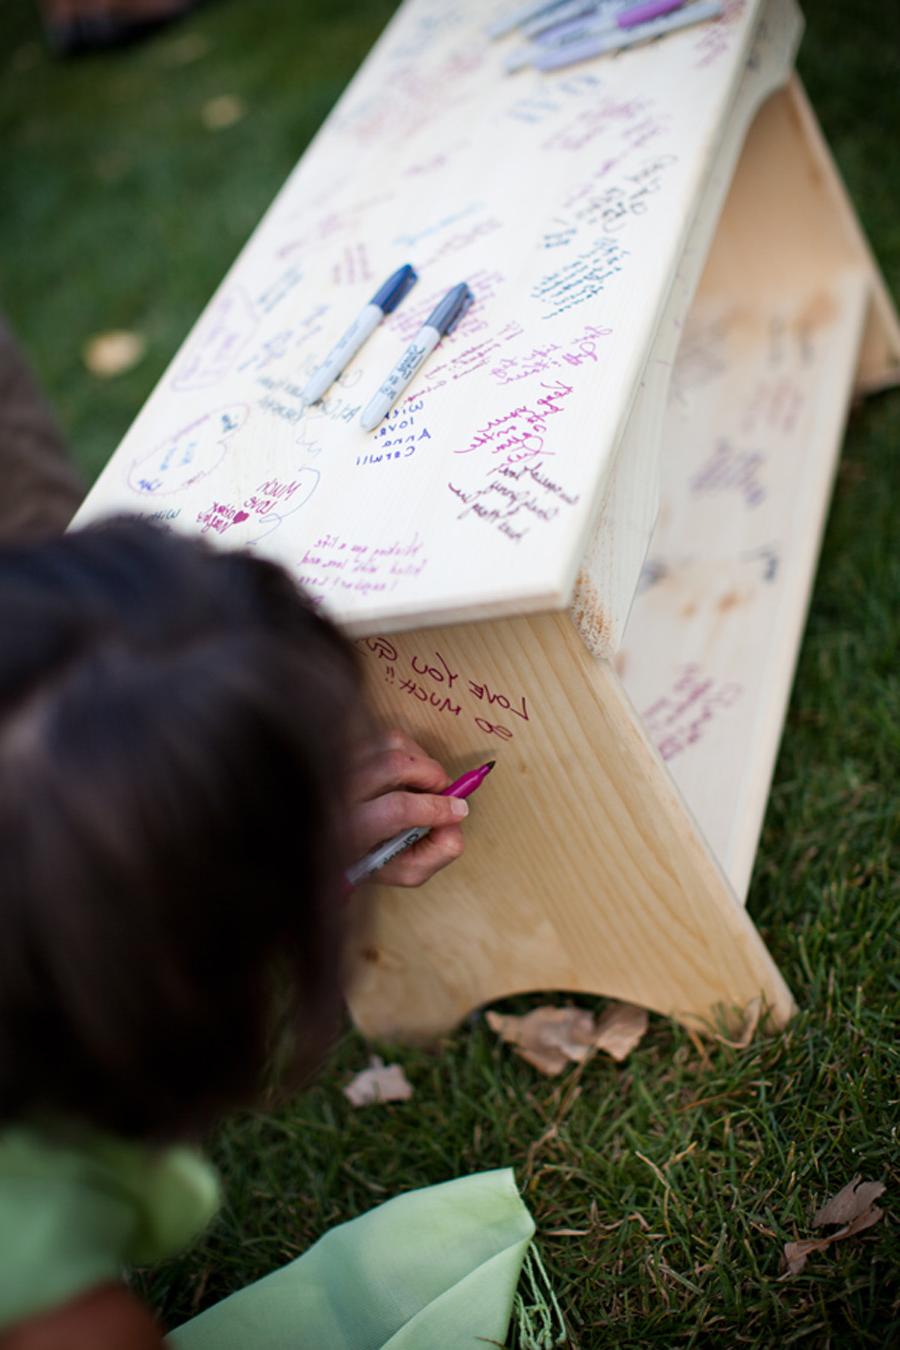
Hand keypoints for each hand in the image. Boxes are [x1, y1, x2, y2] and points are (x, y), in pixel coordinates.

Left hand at [348, 730, 465, 886]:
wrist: (335, 838)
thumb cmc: (373, 856)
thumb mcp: (406, 870)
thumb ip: (438, 850)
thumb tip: (457, 815)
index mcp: (352, 831)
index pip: (397, 809)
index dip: (435, 807)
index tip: (458, 810)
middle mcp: (340, 793)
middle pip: (393, 765)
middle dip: (432, 774)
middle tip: (443, 790)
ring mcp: (338, 766)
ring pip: (390, 743)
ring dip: (420, 757)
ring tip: (423, 780)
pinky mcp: (341, 748)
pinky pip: (382, 735)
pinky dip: (404, 748)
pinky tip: (405, 770)